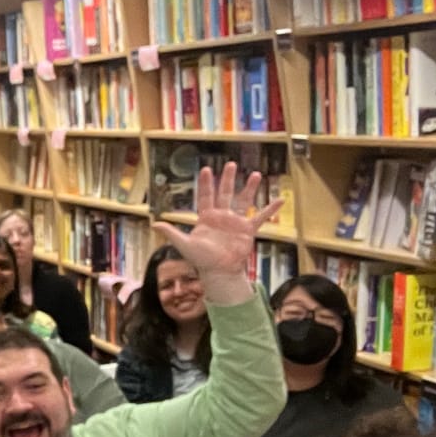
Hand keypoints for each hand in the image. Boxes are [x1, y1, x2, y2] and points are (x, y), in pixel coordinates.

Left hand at [148, 164, 281, 298]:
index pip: (205, 197)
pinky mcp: (248, 230)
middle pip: (225, 193)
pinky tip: (281, 200)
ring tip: (256, 174)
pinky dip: (270, 209)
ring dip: (249, 188)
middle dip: (227, 179)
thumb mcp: (185, 245)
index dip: (206, 184)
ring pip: (243, 201)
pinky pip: (261, 217)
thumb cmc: (201, 260)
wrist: (219, 272)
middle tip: (230, 164)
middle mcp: (221, 217)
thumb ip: (172, 233)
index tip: (206, 169)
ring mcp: (235, 222)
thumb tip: (155, 223)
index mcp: (206, 218)